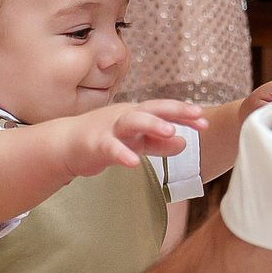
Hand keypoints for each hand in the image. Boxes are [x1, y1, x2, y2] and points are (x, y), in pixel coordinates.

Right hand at [61, 100, 204, 177]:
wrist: (65, 145)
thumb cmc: (103, 140)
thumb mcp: (135, 142)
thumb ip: (159, 143)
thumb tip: (185, 142)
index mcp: (136, 113)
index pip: (165, 110)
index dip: (185, 114)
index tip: (205, 121)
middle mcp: (125, 115)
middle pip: (152, 108)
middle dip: (175, 111)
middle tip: (197, 115)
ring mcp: (109, 127)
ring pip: (133, 121)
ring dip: (152, 124)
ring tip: (170, 131)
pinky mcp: (95, 143)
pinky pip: (110, 148)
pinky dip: (122, 154)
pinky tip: (133, 163)